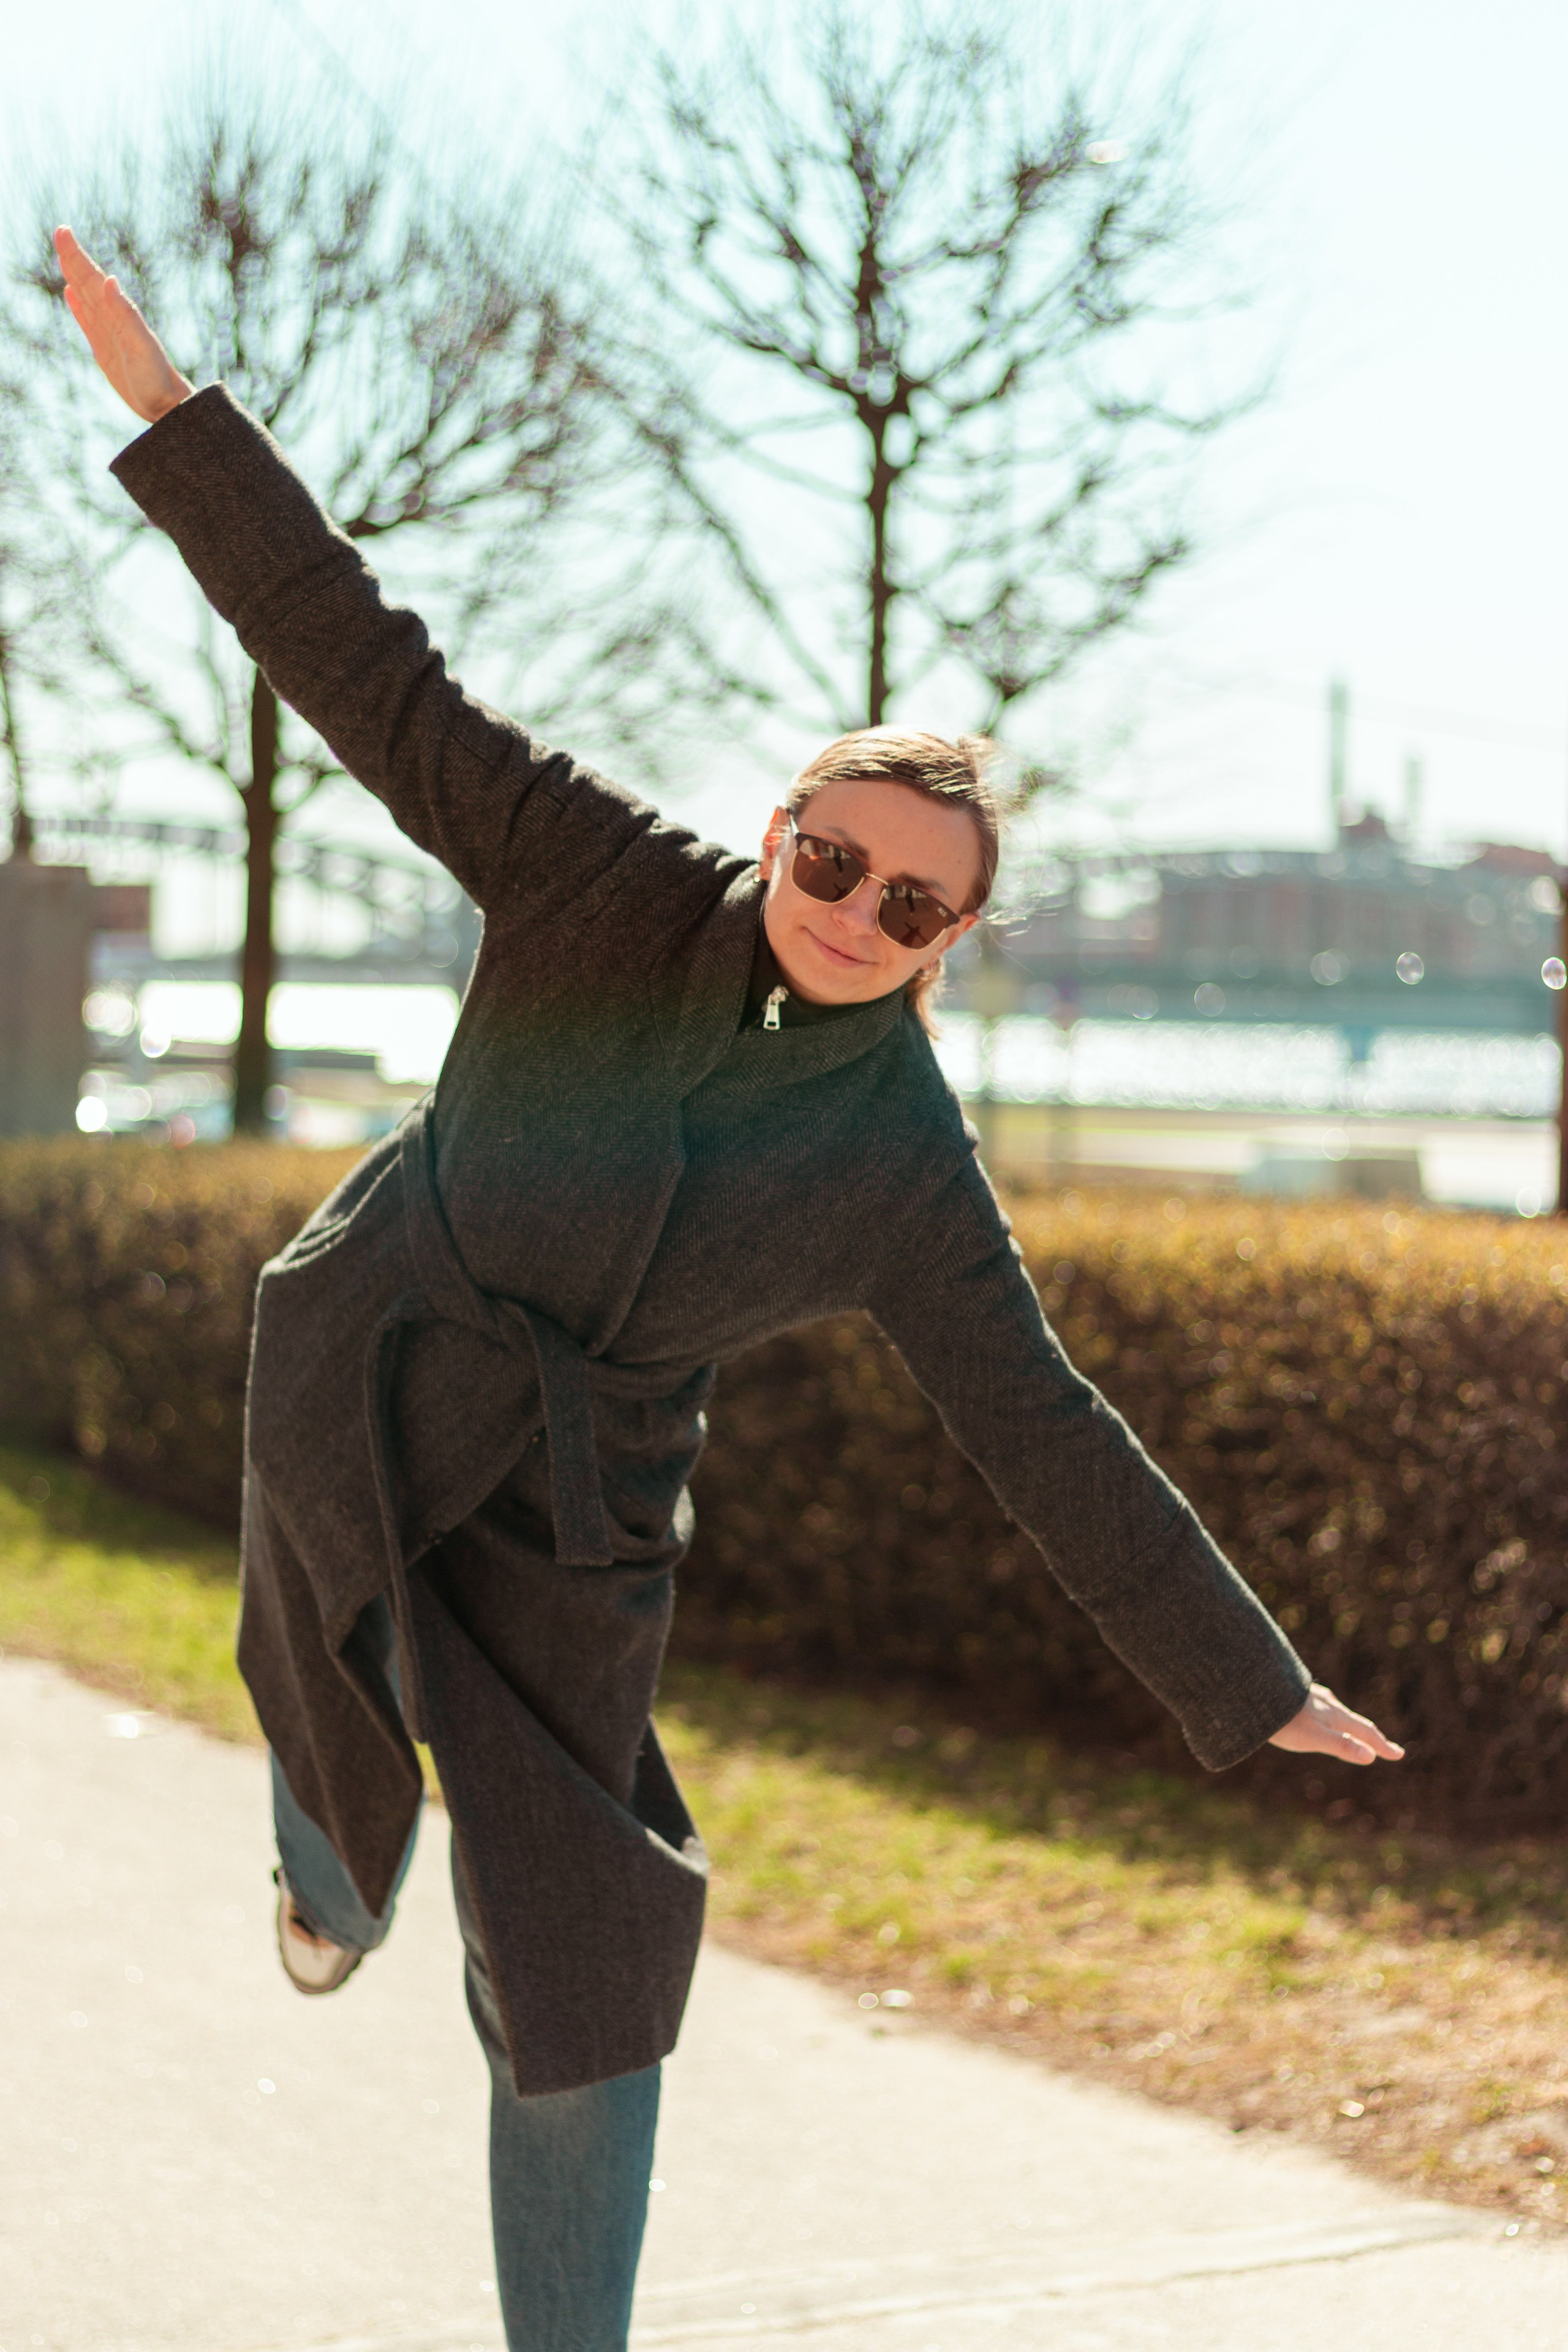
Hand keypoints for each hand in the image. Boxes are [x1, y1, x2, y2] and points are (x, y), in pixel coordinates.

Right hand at [54, 226, 193, 424]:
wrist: (168, 405)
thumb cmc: (157, 379)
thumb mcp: (141, 347)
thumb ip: (125, 314)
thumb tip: (110, 281)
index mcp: (119, 314)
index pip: (93, 278)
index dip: (78, 256)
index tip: (64, 231)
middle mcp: (113, 319)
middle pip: (88, 282)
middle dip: (73, 258)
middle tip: (60, 232)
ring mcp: (109, 333)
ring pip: (86, 297)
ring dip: (75, 276)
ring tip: (64, 256)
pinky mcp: (105, 349)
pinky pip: (87, 321)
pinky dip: (78, 305)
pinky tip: (72, 294)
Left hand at [1268, 1681, 1403, 1767]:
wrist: (1254, 1687)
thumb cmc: (1283, 1719)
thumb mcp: (1313, 1737)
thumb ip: (1341, 1745)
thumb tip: (1370, 1756)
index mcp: (1335, 1716)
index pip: (1365, 1732)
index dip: (1383, 1746)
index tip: (1399, 1754)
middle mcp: (1327, 1704)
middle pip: (1353, 1721)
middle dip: (1368, 1735)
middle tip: (1381, 1745)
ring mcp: (1312, 1697)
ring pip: (1336, 1711)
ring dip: (1347, 1723)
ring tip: (1350, 1729)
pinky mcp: (1296, 1694)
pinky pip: (1319, 1706)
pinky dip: (1328, 1714)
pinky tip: (1316, 1709)